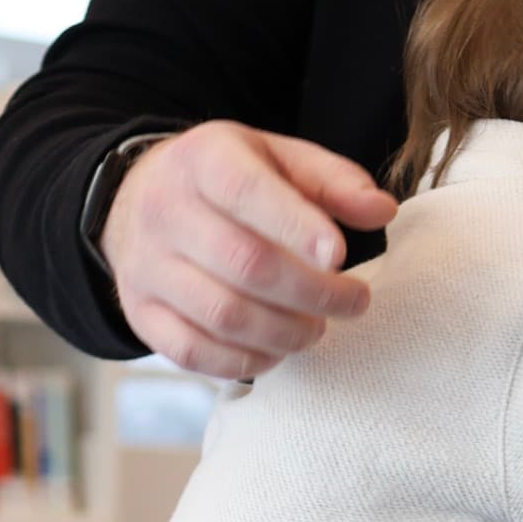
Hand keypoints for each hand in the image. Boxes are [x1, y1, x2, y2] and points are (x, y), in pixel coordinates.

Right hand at [100, 121, 396, 378]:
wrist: (141, 199)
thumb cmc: (228, 182)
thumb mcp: (278, 159)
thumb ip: (332, 181)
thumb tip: (383, 210)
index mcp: (203, 160)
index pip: (246, 191)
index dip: (298, 227)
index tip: (341, 256)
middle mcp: (164, 210)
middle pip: (245, 263)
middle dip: (313, 293)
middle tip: (353, 302)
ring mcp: (146, 266)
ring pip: (224, 315)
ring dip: (286, 333)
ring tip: (317, 328)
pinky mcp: (139, 312)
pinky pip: (194, 352)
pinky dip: (246, 362)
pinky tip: (275, 350)